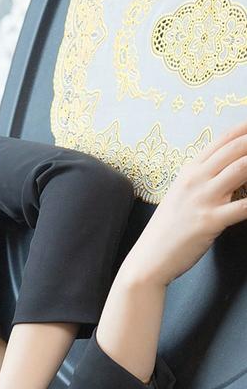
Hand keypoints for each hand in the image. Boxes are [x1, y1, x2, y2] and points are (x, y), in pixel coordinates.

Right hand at [129, 119, 246, 285]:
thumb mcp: (180, 195)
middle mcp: (196, 179)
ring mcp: (204, 199)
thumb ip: (203, 180)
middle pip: (236, 148)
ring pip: (242, 168)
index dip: (245, 130)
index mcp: (190, 171)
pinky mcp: (211, 221)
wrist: (150, 258)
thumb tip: (229, 172)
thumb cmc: (167, 230)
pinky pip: (243, 207)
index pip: (223, 140)